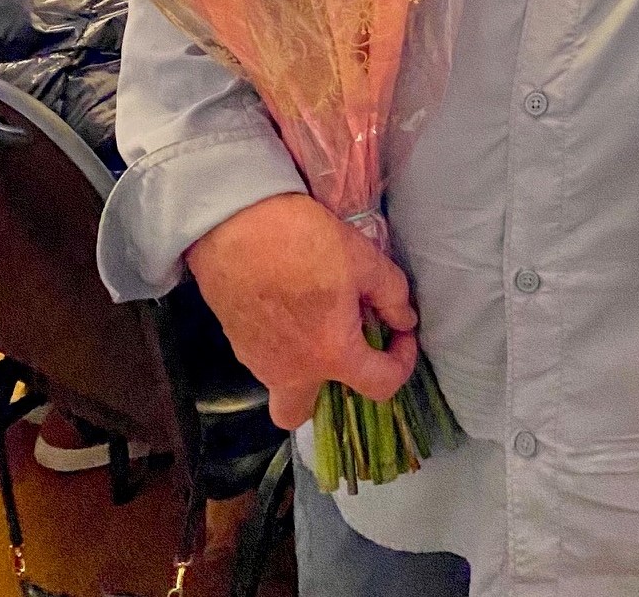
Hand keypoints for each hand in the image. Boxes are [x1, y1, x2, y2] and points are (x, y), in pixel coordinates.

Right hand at [185, 193, 417, 429]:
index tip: (401, 333)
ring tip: (317, 319)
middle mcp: (291, 372)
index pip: (380, 387)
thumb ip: (392, 295)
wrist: (235, 225)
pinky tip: (289, 306)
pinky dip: (281, 345)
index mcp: (331, 355)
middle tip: (343, 349)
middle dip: (328, 393)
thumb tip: (404, 320)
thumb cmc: (304, 241)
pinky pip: (264, 359)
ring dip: (304, 366)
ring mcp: (256, 361)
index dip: (402, 363)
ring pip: (282, 385)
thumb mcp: (363, 259)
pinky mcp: (235, 340)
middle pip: (306, 413)